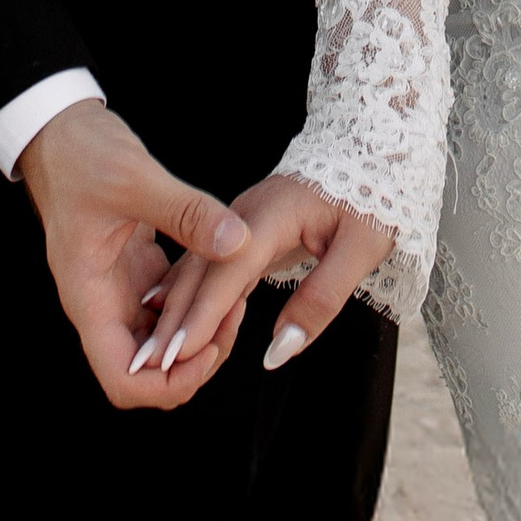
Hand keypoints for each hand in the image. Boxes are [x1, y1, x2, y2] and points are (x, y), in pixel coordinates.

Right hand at [16, 101, 252, 407]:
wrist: (60, 129)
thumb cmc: (79, 154)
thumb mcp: (134, 178)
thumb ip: (186, 212)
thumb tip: (238, 242)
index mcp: (90, 299)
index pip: (124, 380)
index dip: (167, 382)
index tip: (206, 349)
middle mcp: (103, 303)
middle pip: (148, 369)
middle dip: (194, 359)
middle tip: (233, 317)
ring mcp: (119, 287)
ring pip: (162, 338)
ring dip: (199, 331)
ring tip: (237, 295)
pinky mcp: (135, 267)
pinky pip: (169, 303)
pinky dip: (195, 299)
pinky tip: (223, 272)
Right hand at [144, 173, 395, 386]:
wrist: (367, 152)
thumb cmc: (371, 199)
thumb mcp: (362, 248)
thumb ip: (322, 299)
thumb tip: (279, 350)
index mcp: (272, 212)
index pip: (228, 271)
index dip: (201, 315)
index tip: (176, 355)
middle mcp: (244, 214)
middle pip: (201, 272)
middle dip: (173, 320)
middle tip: (148, 368)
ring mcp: (237, 220)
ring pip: (198, 271)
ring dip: (174, 313)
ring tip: (150, 357)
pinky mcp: (239, 231)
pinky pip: (208, 268)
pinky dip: (187, 298)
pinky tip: (164, 321)